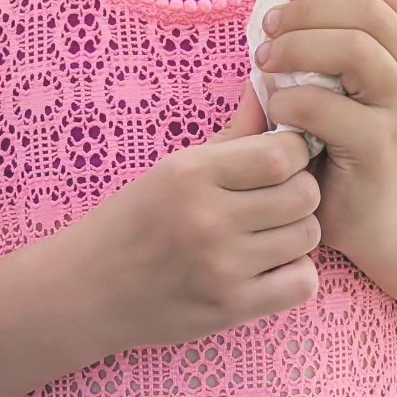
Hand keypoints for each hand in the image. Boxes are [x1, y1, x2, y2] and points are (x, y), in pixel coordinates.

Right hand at [77, 84, 320, 349]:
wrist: (89, 291)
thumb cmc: (135, 220)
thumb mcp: (175, 167)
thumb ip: (232, 133)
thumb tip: (268, 88)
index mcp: (192, 174)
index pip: (282, 154)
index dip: (296, 151)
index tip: (285, 156)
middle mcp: (208, 219)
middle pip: (304, 193)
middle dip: (302, 189)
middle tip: (280, 194)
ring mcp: (221, 268)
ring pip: (308, 236)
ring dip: (298, 230)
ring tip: (272, 229)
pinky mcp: (231, 308)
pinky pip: (302, 284)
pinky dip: (296, 273)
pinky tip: (271, 265)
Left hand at [255, 0, 396, 263]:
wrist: (360, 214)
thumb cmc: (330, 138)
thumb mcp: (324, 81)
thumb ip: (314, 41)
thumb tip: (276, 0)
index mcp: (396, 49)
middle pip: (368, 13)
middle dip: (309, 12)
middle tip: (268, 28)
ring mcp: (396, 109)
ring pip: (355, 49)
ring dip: (300, 46)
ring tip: (266, 62)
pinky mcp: (375, 147)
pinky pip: (326, 106)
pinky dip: (289, 100)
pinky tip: (274, 111)